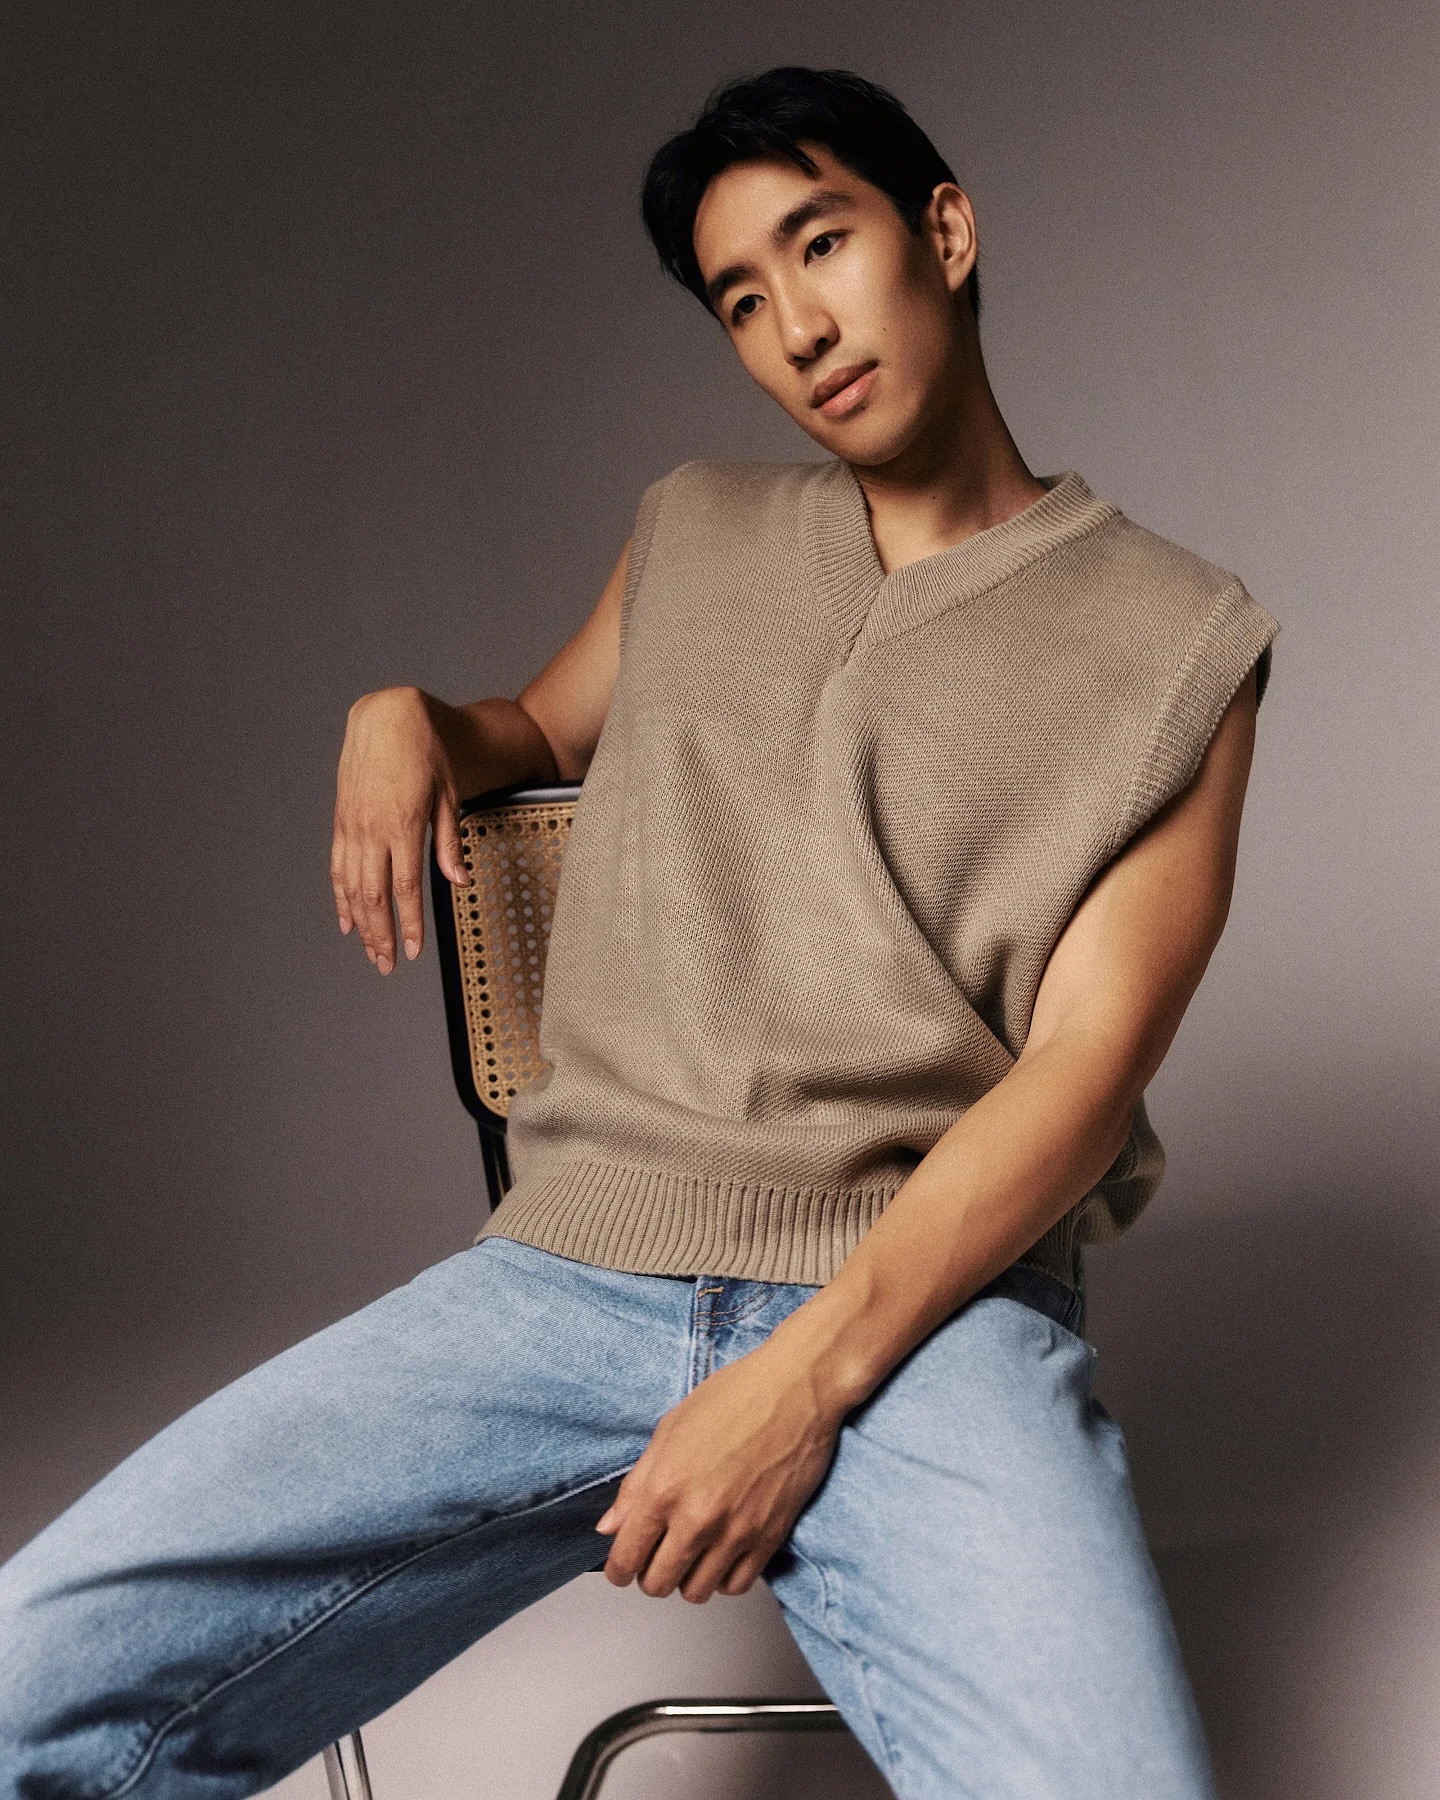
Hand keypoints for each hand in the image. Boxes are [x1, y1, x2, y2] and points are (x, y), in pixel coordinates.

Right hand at [330, 686, 469, 972]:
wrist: (387, 716)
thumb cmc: (426, 752)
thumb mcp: (447, 794)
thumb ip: (449, 842)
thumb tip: (459, 881)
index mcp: (405, 824)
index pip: (406, 887)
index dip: (408, 923)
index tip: (412, 951)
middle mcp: (374, 828)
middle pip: (374, 895)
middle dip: (381, 934)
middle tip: (387, 965)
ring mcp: (353, 825)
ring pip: (352, 886)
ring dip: (361, 923)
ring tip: (370, 952)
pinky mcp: (342, 820)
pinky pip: (338, 866)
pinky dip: (340, 897)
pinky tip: (346, 920)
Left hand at [595, 1339, 843, 1603]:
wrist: (795, 1389)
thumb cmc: (734, 1397)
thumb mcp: (670, 1429)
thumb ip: (636, 1484)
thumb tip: (609, 1526)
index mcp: (665, 1488)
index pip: (626, 1557)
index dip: (618, 1569)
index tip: (622, 1567)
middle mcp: (697, 1517)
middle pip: (657, 1584)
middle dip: (649, 1574)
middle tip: (657, 1555)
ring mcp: (735, 1532)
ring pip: (696, 1592)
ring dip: (687, 1578)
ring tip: (691, 1553)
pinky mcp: (769, 1538)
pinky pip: (736, 1586)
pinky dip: (723, 1577)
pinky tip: (721, 1553)